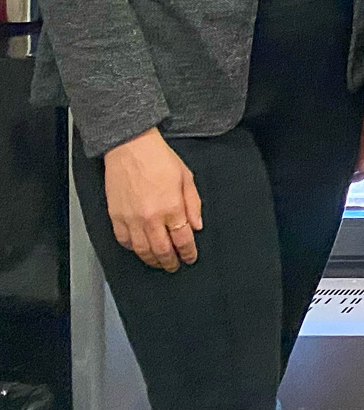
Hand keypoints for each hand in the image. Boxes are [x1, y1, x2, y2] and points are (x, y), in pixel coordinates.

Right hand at [102, 128, 202, 271]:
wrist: (131, 148)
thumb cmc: (159, 159)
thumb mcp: (186, 177)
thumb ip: (193, 204)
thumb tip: (197, 226)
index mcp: (171, 207)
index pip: (183, 239)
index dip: (188, 252)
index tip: (191, 257)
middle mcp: (151, 218)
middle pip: (162, 250)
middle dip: (171, 262)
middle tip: (175, 266)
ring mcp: (131, 220)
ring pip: (142, 251)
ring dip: (152, 260)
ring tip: (160, 263)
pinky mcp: (115, 217)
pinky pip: (124, 241)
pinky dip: (133, 249)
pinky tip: (140, 249)